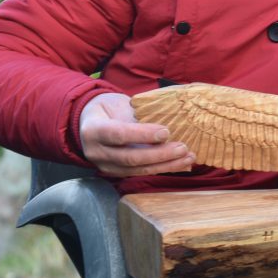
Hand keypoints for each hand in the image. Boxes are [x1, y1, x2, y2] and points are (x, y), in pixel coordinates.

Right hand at [78, 92, 194, 176]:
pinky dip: (162, 168)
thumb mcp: (118, 104)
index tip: (166, 132)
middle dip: (159, 155)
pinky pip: (141, 173)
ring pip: (137, 170)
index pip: (119, 134)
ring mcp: (105, 166)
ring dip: (165, 165)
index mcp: (94, 130)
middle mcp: (96, 152)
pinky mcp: (116, 173)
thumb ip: (136, 116)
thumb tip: (166, 126)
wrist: (90, 121)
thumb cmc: (107, 108)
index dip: (143, 135)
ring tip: (188, 157)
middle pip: (130, 157)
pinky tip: (180, 164)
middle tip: (182, 147)